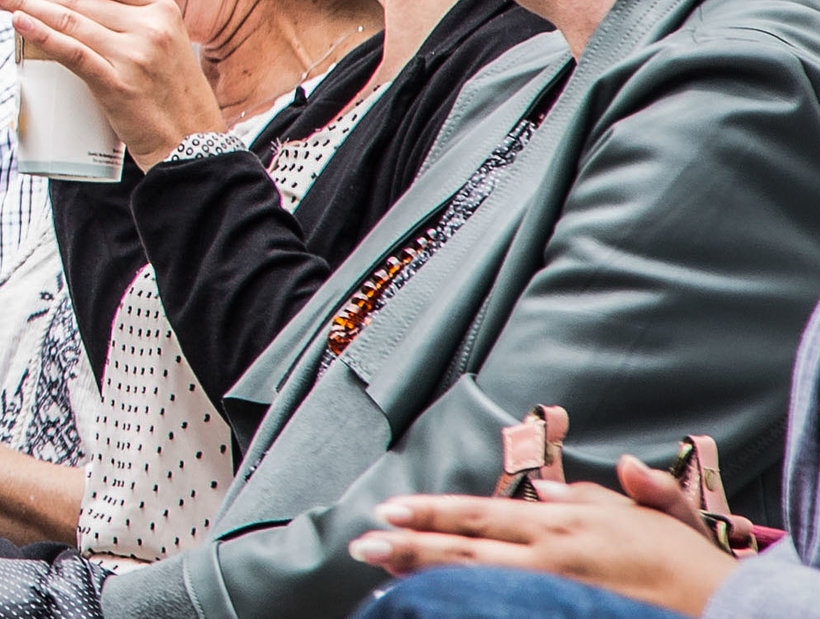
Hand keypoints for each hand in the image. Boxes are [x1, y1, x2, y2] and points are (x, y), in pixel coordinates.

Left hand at [0, 0, 224, 167]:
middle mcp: (150, 26)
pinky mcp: (117, 85)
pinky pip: (72, 53)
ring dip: (26, 6)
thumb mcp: (167, 44)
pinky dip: (41, 35)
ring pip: (69, 20)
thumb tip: (80, 5)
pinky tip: (18, 22)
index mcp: (162, 8)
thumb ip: (134, 22)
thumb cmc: (173, 96)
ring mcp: (134, 55)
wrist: (193, 145)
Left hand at [348, 460, 742, 617]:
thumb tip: (556, 485)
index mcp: (564, 523)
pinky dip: (469, 610)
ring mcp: (556, 597)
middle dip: (408, 546)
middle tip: (361, 543)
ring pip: (475, 588)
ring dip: (424, 581)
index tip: (389, 510)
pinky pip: (505, 614)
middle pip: (465, 551)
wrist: (730, 614)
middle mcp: (551, 557)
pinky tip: (438, 609)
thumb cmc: (687, 566)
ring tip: (381, 576)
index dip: (432, 513)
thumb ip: (598, 495)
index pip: (480, 514)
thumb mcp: (646, 514)